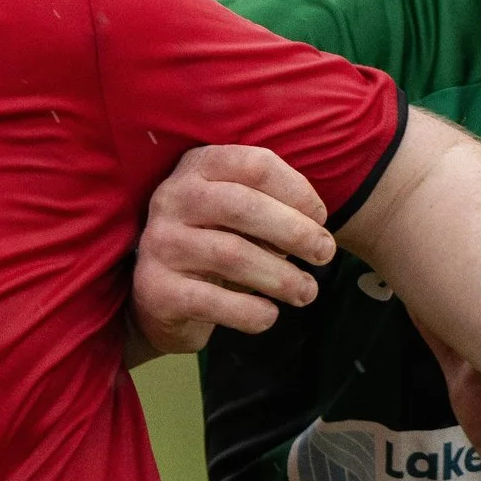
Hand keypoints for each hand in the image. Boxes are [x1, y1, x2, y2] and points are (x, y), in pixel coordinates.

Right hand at [131, 145, 334, 357]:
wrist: (163, 297)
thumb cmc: (217, 243)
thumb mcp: (242, 216)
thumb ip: (274, 210)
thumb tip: (316, 233)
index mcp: (199, 168)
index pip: (255, 164)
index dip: (297, 190)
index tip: (321, 218)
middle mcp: (171, 198)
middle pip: (242, 205)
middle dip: (295, 231)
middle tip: (325, 254)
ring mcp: (159, 243)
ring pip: (231, 254)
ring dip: (280, 276)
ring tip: (307, 292)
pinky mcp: (155, 288)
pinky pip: (210, 300)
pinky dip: (249, 311)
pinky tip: (269, 316)